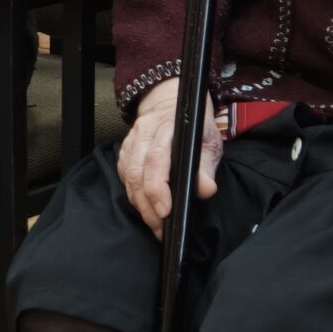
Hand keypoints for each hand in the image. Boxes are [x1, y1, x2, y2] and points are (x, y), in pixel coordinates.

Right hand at [117, 78, 221, 239]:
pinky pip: (124, 176)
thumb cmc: (193, 125)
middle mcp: (145, 131)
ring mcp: (132, 140)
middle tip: (161, 229)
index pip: (157, 158)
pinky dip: (133, 195)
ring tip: (155, 225)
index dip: (158, 187)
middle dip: (148, 205)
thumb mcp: (208, 140)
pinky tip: (144, 207)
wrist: (170, 102)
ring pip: (129, 177)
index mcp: (167, 126)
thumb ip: (206, 166)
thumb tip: (205, 189)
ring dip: (140, 204)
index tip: (166, 211)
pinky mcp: (125, 149)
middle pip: (138, 172)